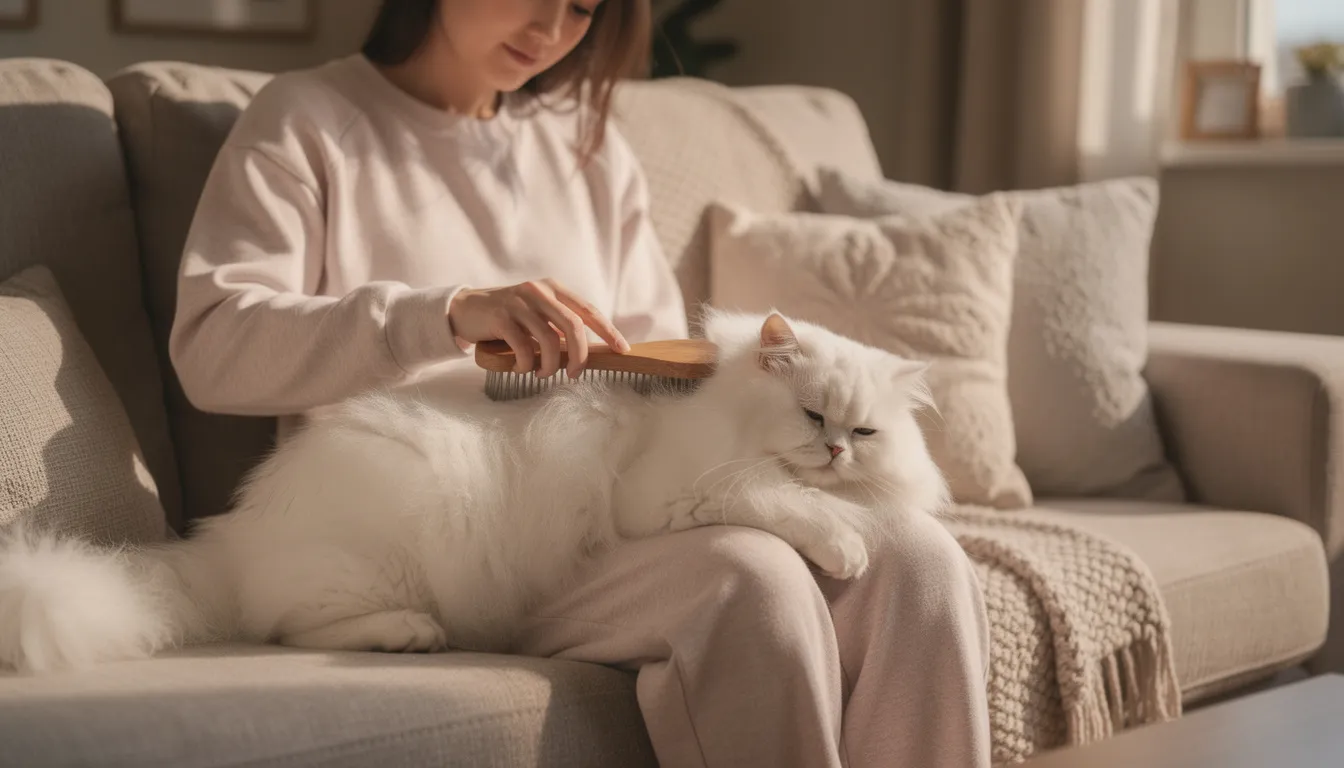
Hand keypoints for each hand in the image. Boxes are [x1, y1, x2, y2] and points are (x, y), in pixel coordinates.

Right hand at [448, 279, 628, 378]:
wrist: (465, 309)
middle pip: (574, 326)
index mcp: (553, 289)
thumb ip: (558, 325)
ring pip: (550, 340)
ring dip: (550, 364)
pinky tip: (524, 369)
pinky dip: (527, 364)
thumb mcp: (536, 314)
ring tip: (543, 373)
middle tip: (575, 374)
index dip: (608, 331)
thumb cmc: (507, 318)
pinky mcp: (501, 317)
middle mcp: (539, 291)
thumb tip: (586, 351)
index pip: (588, 311)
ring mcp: (519, 302)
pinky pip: (524, 347)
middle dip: (580, 355)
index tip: (622, 350)